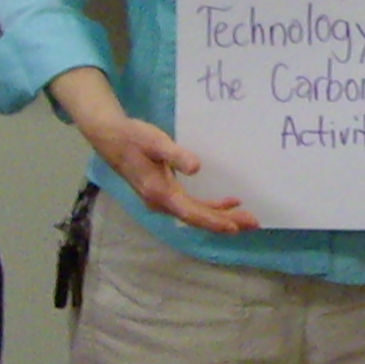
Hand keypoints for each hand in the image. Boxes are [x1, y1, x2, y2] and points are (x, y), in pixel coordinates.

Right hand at [90, 114, 257, 235]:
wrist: (111, 138)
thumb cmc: (133, 138)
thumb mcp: (155, 142)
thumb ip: (175, 154)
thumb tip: (196, 168)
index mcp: (160, 193)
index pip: (192, 213)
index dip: (215, 220)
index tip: (236, 226)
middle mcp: (162, 202)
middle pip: (198, 218)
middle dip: (226, 222)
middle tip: (253, 223)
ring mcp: (163, 200)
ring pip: (196, 214)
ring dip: (221, 217)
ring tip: (246, 218)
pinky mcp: (165, 193)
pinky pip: (191, 206)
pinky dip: (210, 207)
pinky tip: (228, 202)